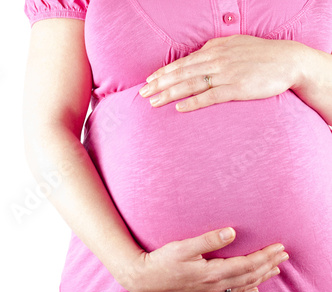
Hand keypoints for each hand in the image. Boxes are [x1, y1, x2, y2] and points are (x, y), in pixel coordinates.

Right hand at [124, 227, 288, 291]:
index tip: (279, 247)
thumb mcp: (182, 246)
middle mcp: (214, 286)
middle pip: (250, 276)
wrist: (144, 279)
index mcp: (212, 272)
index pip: (247, 264)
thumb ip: (208, 240)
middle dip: (269, 265)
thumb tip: (232, 232)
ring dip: (261, 278)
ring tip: (275, 270)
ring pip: (243, 287)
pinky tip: (253, 289)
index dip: (265, 256)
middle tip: (284, 255)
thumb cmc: (161, 260)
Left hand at [138, 34, 304, 111]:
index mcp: (214, 51)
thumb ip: (214, 48)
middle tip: (142, 94)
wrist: (289, 61)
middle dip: (159, 84)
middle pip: (181, 74)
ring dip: (169, 94)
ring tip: (154, 102)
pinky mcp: (236, 88)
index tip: (148, 80)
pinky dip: (193, 102)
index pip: (182, 63)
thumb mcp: (235, 44)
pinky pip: (210, 96)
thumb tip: (197, 53)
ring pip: (190, 85)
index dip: (163, 72)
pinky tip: (179, 108)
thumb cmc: (261, 53)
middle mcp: (216, 61)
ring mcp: (225, 75)